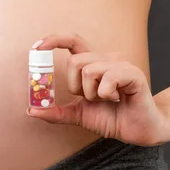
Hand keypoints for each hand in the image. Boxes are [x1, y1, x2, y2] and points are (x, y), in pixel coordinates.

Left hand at [27, 33, 167, 145]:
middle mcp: (106, 59)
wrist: (138, 130)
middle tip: (90, 98)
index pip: (72, 41)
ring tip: (107, 99)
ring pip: (89, 70)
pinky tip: (117, 99)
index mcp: (92, 64)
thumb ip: (56, 111)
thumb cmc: (111, 117)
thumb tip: (31, 110)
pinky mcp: (133, 73)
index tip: (37, 47)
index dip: (54, 40)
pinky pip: (107, 78)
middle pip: (75, 61)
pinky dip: (106, 93)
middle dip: (76, 86)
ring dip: (92, 93)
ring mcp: (120, 64)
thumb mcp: (78, 115)